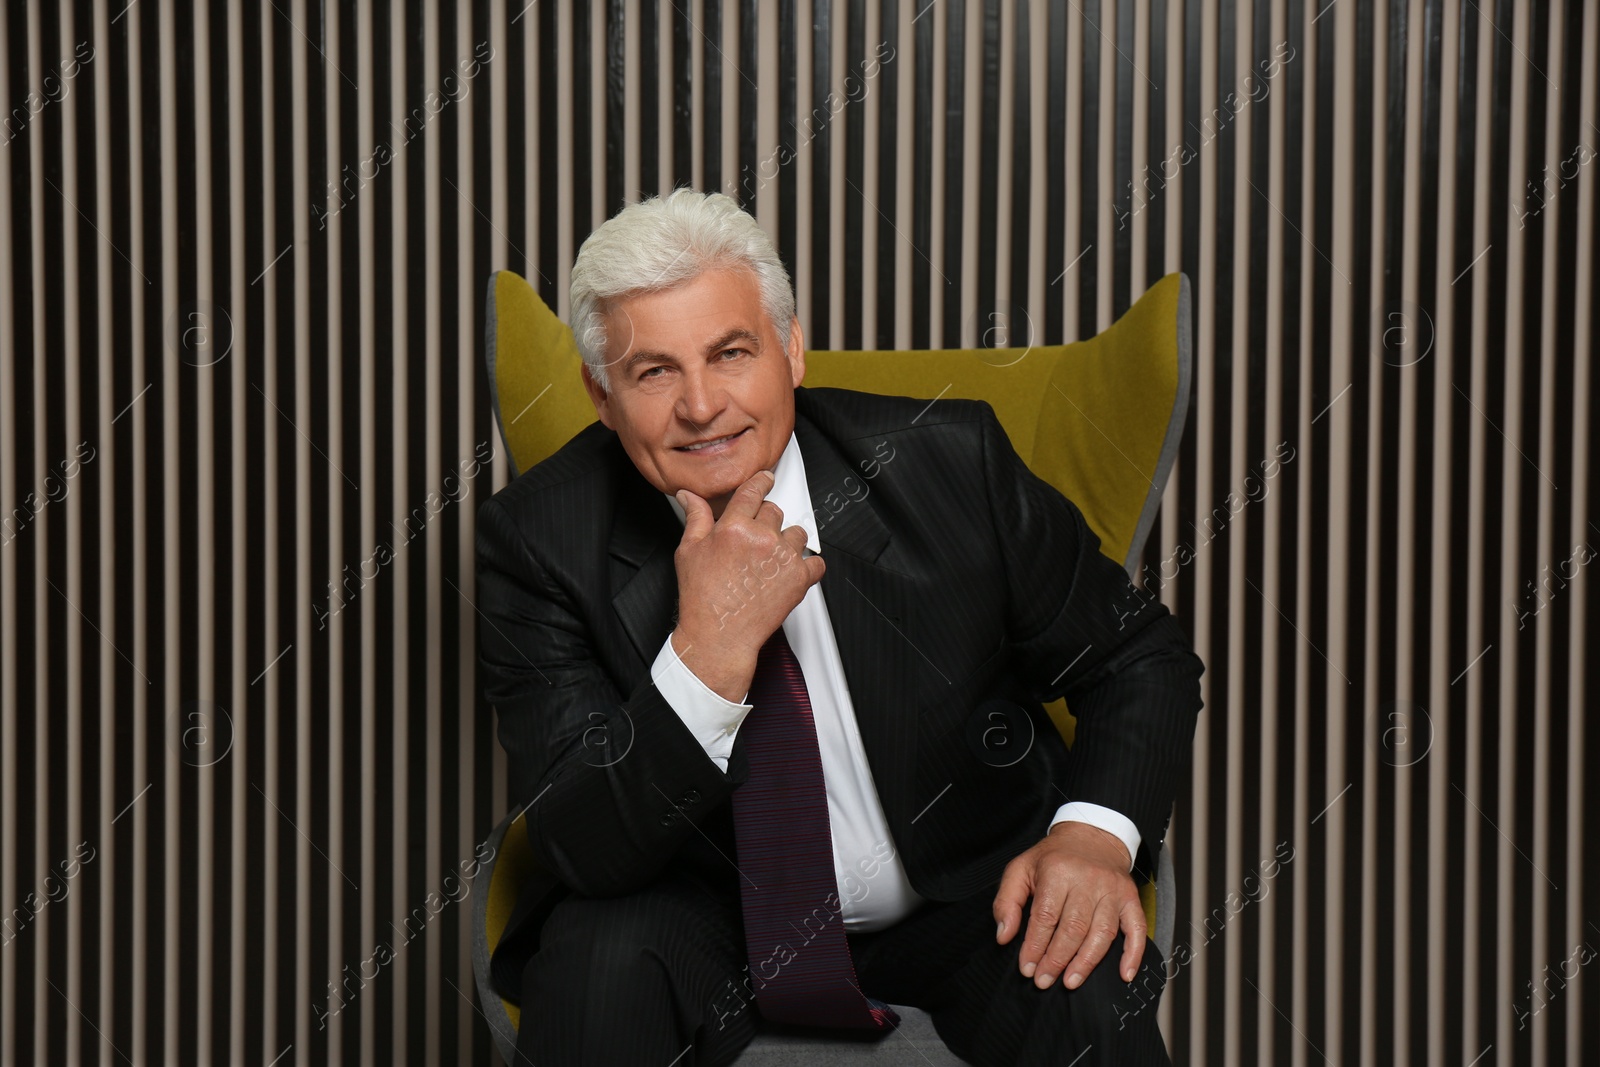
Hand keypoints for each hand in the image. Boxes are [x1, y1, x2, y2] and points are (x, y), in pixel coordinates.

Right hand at [670, 469, 825, 700]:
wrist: (719, 636)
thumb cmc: (702, 599)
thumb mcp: (689, 552)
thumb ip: (695, 518)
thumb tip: (689, 496)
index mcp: (734, 527)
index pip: (753, 491)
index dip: (762, 481)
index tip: (767, 479)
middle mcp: (762, 538)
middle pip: (775, 511)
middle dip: (766, 521)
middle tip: (754, 543)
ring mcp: (783, 558)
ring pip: (797, 533)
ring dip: (787, 542)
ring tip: (770, 561)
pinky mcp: (800, 579)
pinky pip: (816, 561)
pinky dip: (808, 566)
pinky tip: (791, 572)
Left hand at [992, 821, 1144, 990]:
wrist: (1092, 835)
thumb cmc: (1053, 857)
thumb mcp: (1021, 869)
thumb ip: (1007, 901)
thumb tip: (1004, 936)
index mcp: (1058, 871)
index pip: (1045, 916)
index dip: (1035, 946)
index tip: (1027, 968)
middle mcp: (1088, 880)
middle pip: (1073, 928)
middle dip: (1057, 960)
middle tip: (1044, 980)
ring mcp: (1112, 890)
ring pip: (1101, 934)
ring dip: (1086, 963)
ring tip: (1070, 982)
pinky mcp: (1130, 898)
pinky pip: (1137, 929)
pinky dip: (1133, 954)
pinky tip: (1124, 975)